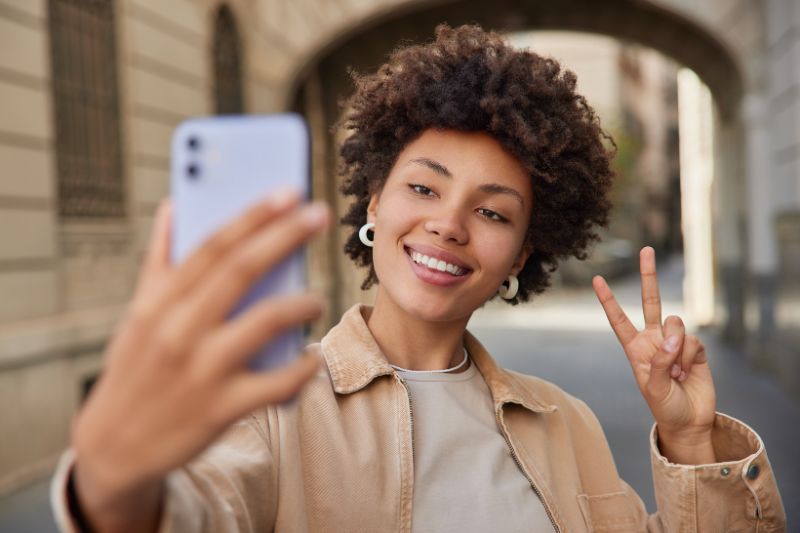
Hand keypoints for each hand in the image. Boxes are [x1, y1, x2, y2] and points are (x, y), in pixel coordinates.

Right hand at [72, 191, 329, 529]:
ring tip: (316, 299)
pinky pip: (279, 382)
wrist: (115, 447)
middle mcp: (179, 330)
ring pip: (267, 321)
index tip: (288, 191)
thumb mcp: (138, 313)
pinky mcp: (222, 409)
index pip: (212, 246)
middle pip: (242, 270)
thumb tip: (173, 206)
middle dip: (285, 236)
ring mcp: (202, 371)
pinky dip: (303, 367)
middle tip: (320, 214)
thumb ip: (160, 260)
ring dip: (301, 303)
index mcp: (159, 302)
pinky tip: (310, 357)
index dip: (253, 215)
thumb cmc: (136, 369)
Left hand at [592, 247, 716, 463]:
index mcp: (634, 348)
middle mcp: (653, 339)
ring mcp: (674, 342)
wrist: (689, 421)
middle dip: (648, 276)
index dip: (609, 300)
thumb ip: (659, 361)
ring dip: (676, 349)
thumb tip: (672, 337)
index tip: (597, 279)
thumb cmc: (664, 407)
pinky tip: (687, 373)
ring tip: (675, 374)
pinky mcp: (695, 348)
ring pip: (675, 324)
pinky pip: (692, 340)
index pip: (618, 320)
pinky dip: (688, 357)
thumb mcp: (652, 388)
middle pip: (650, 301)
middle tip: (647, 249)